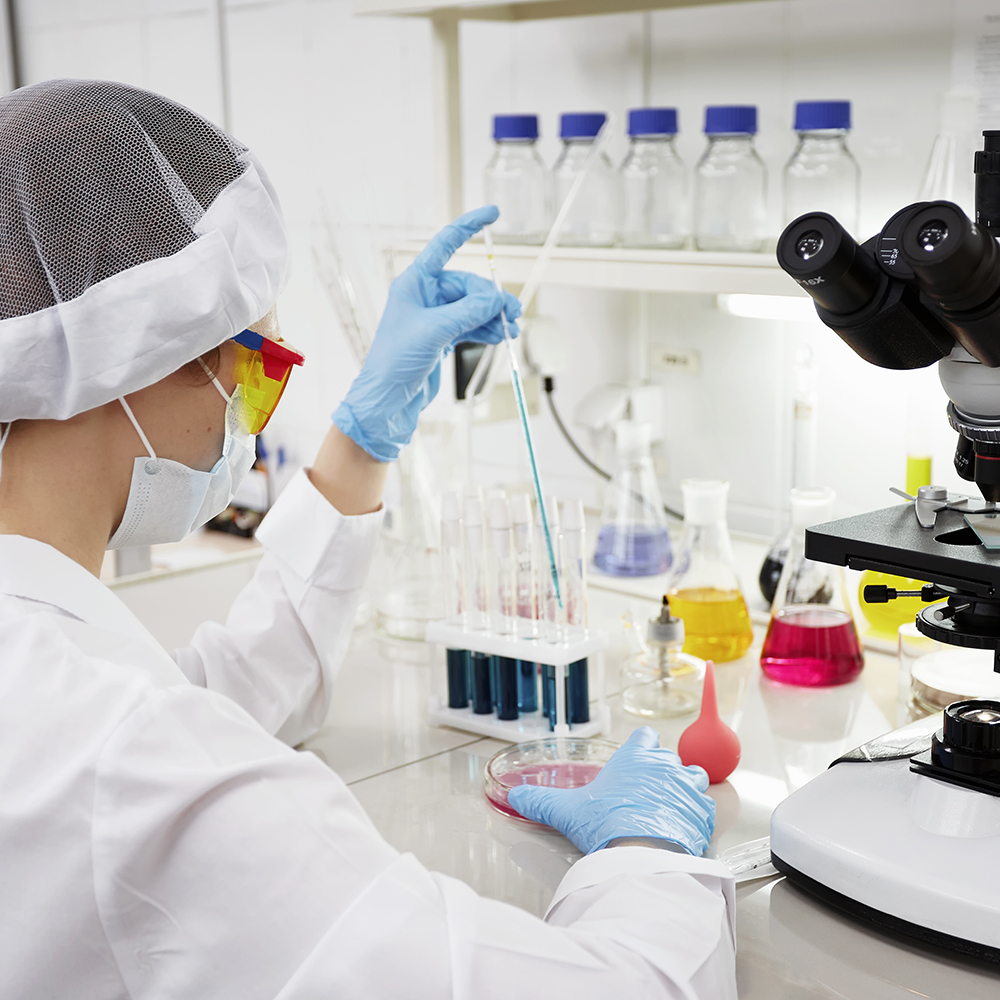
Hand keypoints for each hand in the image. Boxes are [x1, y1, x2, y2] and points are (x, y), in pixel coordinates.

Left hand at [332, 205, 521, 461]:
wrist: (386, 399)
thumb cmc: (395, 360)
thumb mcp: (435, 331)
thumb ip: (469, 311)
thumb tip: (497, 298)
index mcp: (414, 282)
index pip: (445, 244)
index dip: (468, 227)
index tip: (493, 214)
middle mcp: (424, 295)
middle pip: (467, 285)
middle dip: (491, 298)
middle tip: (513, 313)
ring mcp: (433, 317)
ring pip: (472, 307)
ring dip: (492, 316)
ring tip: (511, 329)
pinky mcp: (440, 337)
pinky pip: (469, 325)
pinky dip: (485, 329)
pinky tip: (500, 336)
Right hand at [506, 727, 714, 855]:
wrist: (642, 853)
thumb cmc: (606, 824)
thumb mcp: (565, 810)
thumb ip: (540, 801)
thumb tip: (515, 796)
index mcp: (636, 756)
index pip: (645, 737)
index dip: (641, 747)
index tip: (635, 759)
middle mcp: (665, 766)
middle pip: (670, 758)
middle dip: (661, 771)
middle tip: (646, 792)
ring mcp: (688, 788)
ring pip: (694, 777)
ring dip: (685, 788)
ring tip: (669, 805)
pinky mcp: (703, 813)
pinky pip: (706, 807)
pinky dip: (697, 814)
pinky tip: (684, 825)